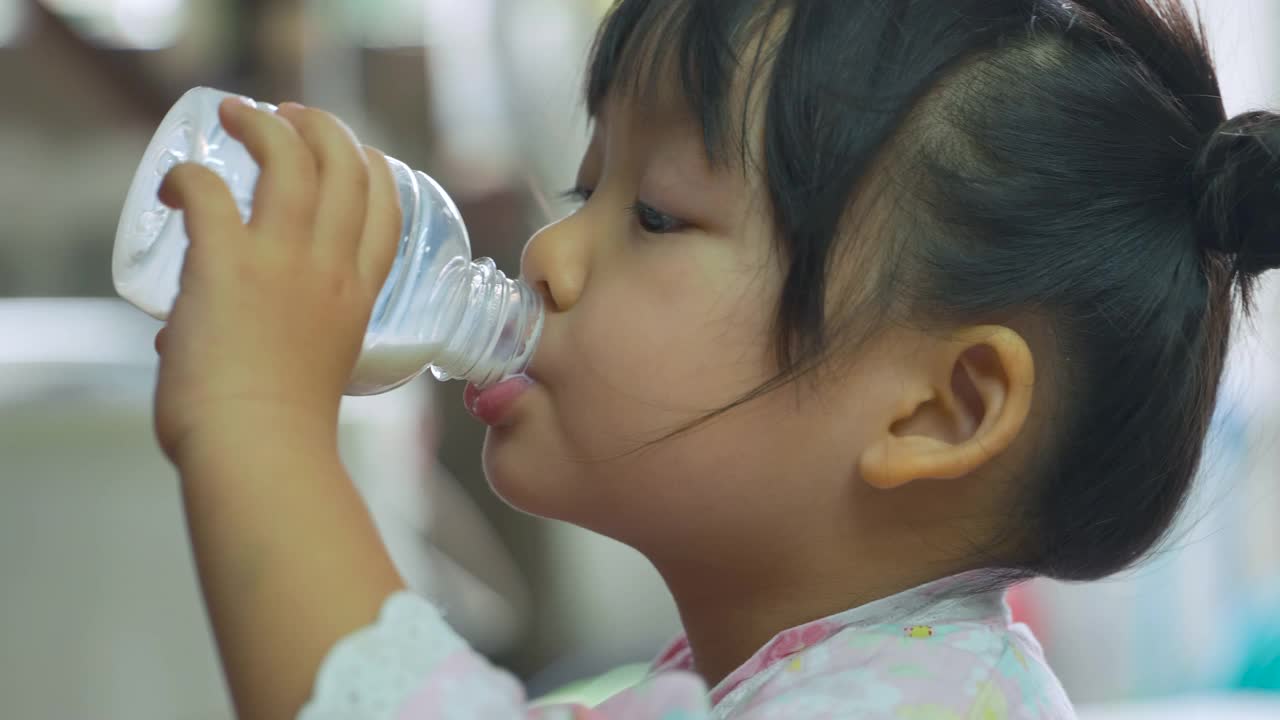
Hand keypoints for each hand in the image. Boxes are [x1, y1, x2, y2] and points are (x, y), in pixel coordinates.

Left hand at [153, 98, 400, 465]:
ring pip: (291, 159)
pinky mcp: (226, 262)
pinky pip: (208, 189)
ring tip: (239, 113)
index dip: (375, 170)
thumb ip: (265, 345)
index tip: (357, 153)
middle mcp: (330, 269)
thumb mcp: (307, 375)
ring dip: (265, 125)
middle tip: (291, 117)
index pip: (385, 212)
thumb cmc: (278, 434)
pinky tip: (174, 184)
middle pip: (347, 169)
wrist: (259, 450)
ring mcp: (284, 261)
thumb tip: (187, 331)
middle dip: (323, 129)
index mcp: (358, 297)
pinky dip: (187, 177)